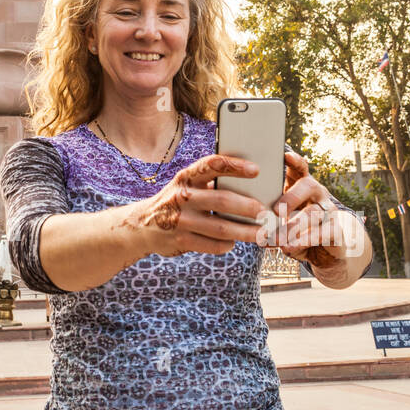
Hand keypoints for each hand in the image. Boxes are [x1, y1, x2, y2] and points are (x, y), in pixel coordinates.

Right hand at [124, 154, 268, 256]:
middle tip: (267, 212)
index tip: (257, 170)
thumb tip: (251, 184)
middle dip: (249, 207)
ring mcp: (181, 221)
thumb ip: (209, 182)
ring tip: (263, 233)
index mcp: (186, 177)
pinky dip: (228, 245)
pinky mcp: (181, 242)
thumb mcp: (185, 185)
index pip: (212, 165)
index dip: (235, 166)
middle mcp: (182, 197)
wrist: (142, 226)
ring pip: (222, 228)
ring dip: (247, 232)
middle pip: (223, 200)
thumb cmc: (175, 201)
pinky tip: (234, 242)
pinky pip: (213, 245)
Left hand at [265, 148, 364, 268]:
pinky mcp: (337, 230)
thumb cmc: (296, 231)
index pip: (300, 168)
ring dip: (292, 226)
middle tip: (276, 211)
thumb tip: (256, 228)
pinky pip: (322, 232)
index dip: (294, 161)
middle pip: (308, 185)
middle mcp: (318, 194)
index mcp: (302, 186)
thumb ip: (270, 220)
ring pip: (313, 213)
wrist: (324, 253)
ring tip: (276, 238)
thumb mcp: (280, 222)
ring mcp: (330, 211)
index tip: (286, 156)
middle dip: (291, 197)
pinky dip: (304, 240)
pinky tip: (289, 247)